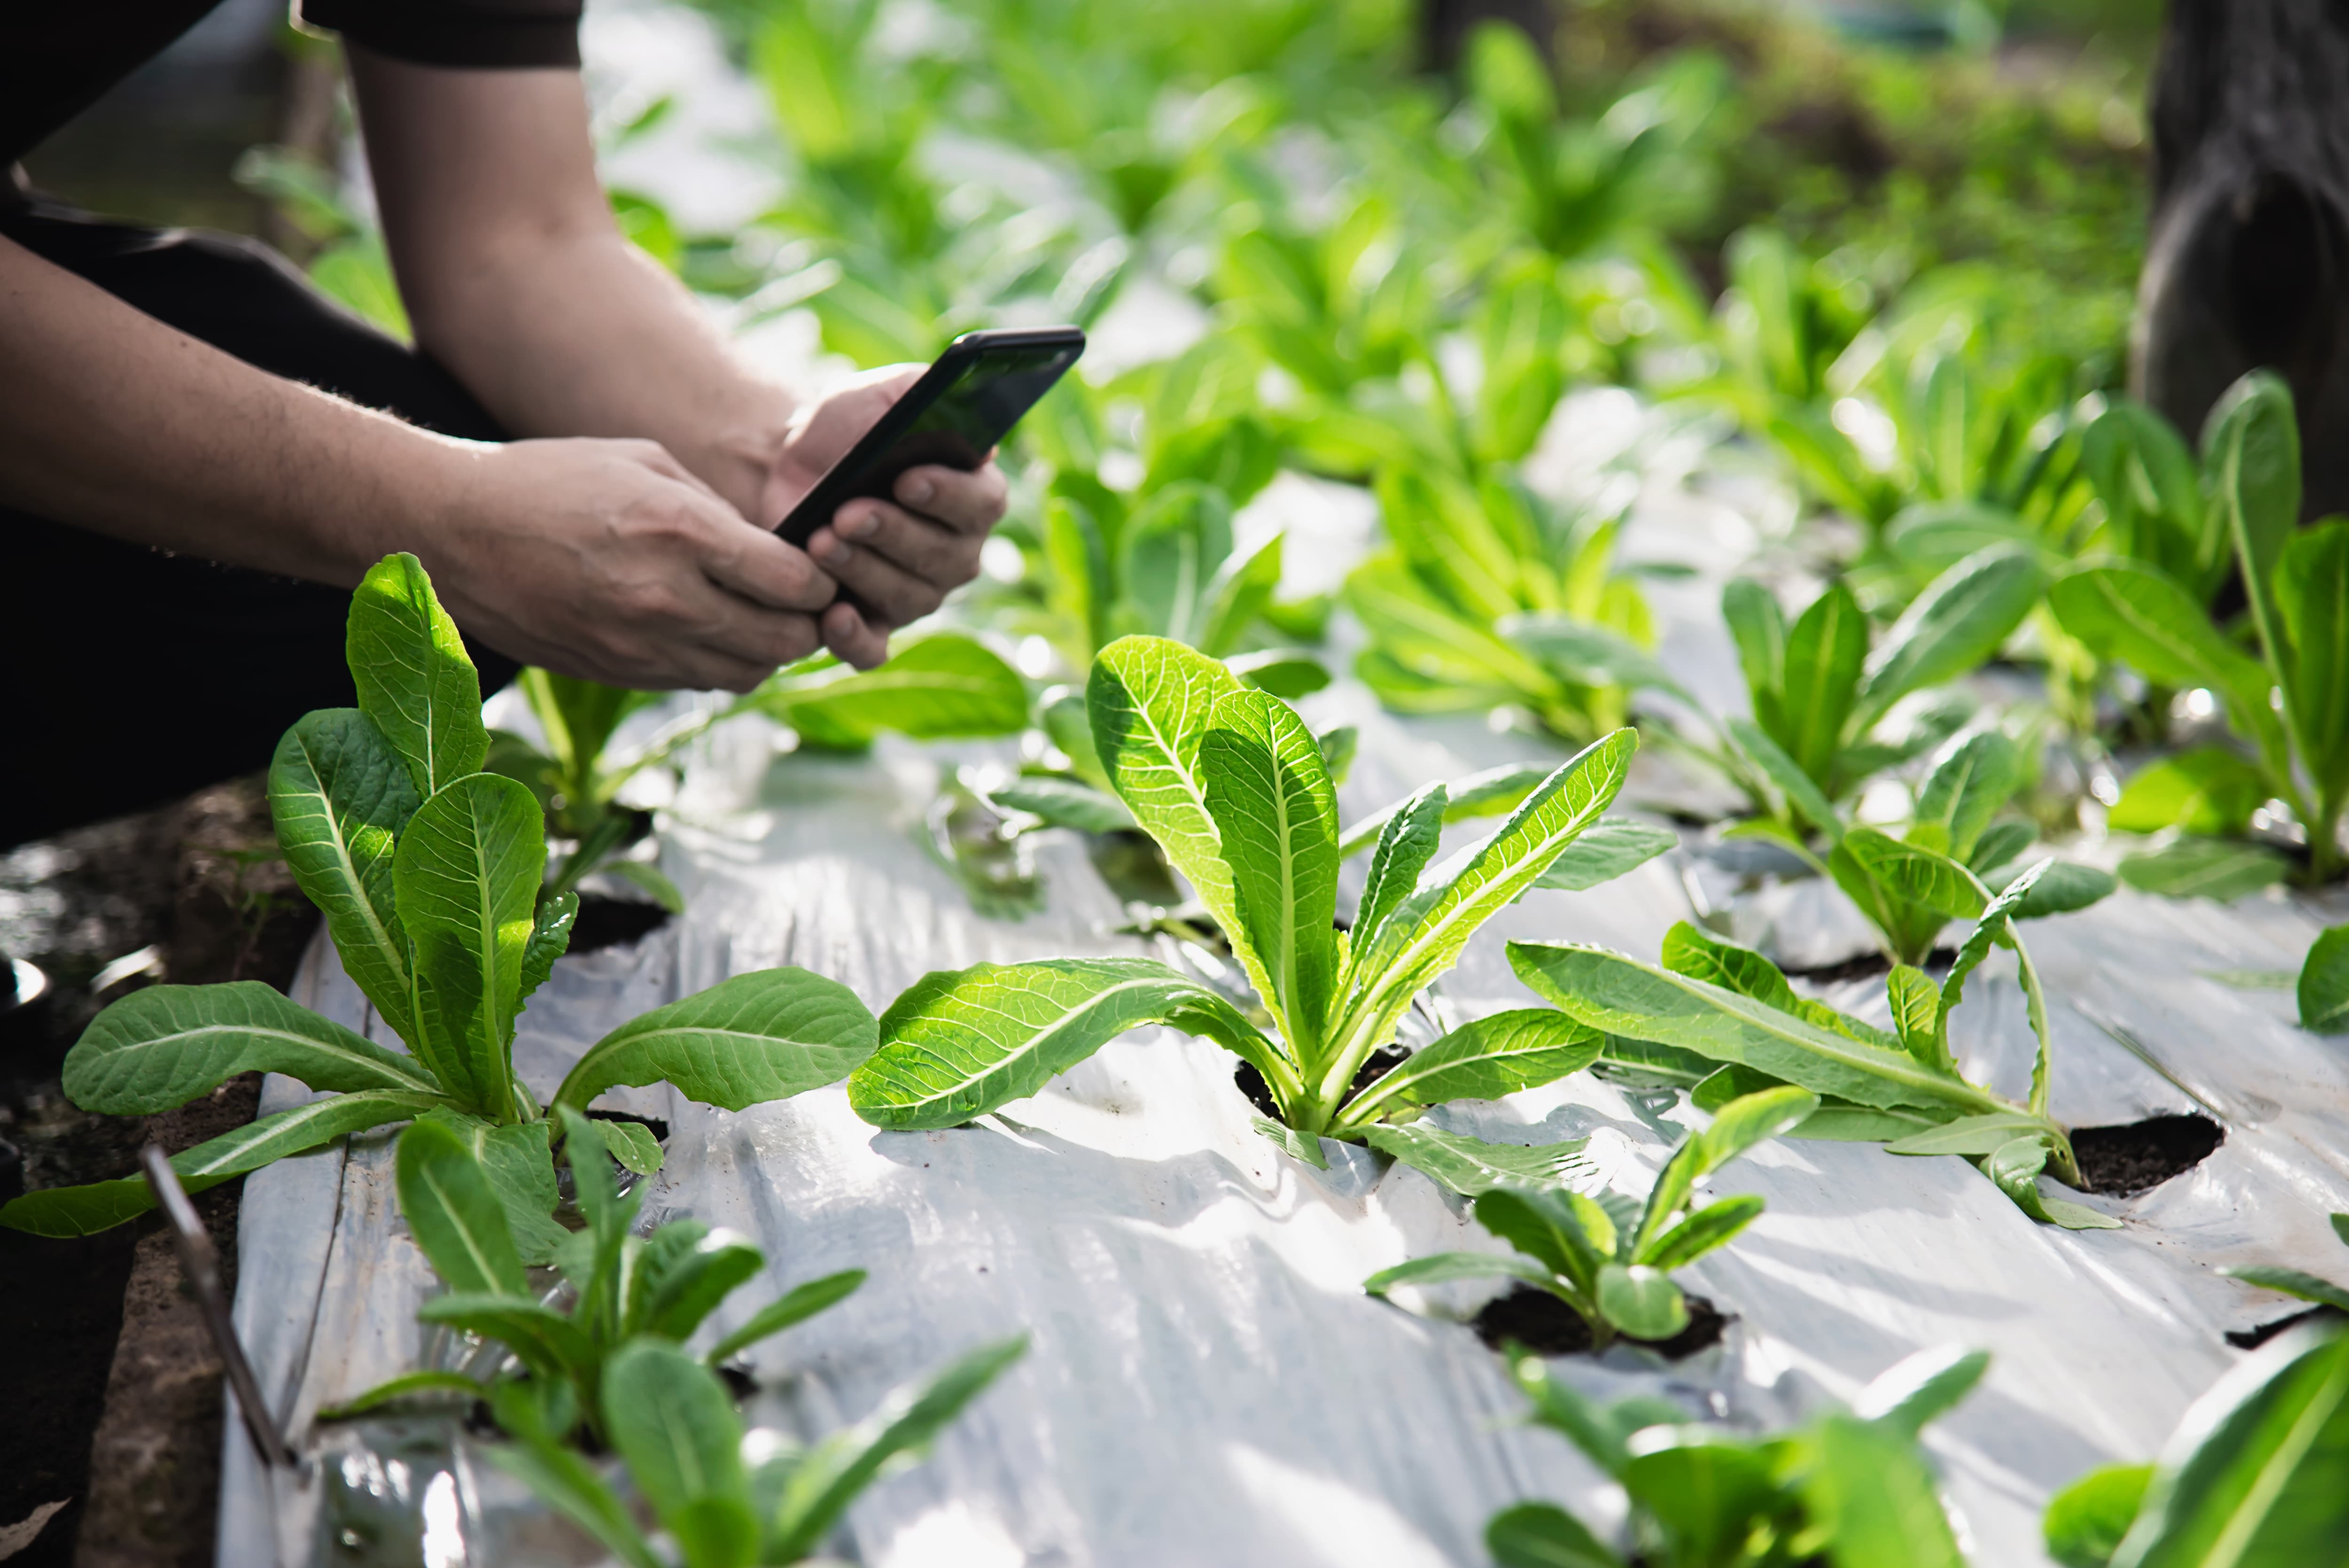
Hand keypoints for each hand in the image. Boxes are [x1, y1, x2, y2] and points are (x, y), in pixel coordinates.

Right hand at [417, 436, 836, 691]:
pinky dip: (718, 662)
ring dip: (765, 650)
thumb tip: (771, 549)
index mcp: (681, 534)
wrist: (452, 531)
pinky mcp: (617, 674)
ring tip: (757, 618)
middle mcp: (667, 599)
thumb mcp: (645, 463)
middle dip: (806, 624)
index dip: (820, 581)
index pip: (793, 582)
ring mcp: (640, 646)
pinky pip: (697, 681)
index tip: (818, 569)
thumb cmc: (548, 480)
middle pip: (782, 640)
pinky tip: (707, 631)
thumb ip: (717, 511)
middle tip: (803, 603)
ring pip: (745, 673)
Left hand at [761, 365, 1010, 668]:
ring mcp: (916, 595)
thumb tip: (953, 400)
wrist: (785, 470)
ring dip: (862, 571)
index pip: (981, 503)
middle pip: (943, 557)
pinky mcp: (872, 626)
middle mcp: (956, 553)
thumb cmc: (843, 431)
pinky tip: (832, 616)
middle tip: (847, 513)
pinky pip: (873, 650)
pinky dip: (855, 640)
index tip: (908, 479)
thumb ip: (917, 389)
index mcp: (972, 496)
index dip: (947, 496)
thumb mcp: (878, 396)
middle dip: (892, 534)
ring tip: (820, 540)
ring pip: (906, 598)